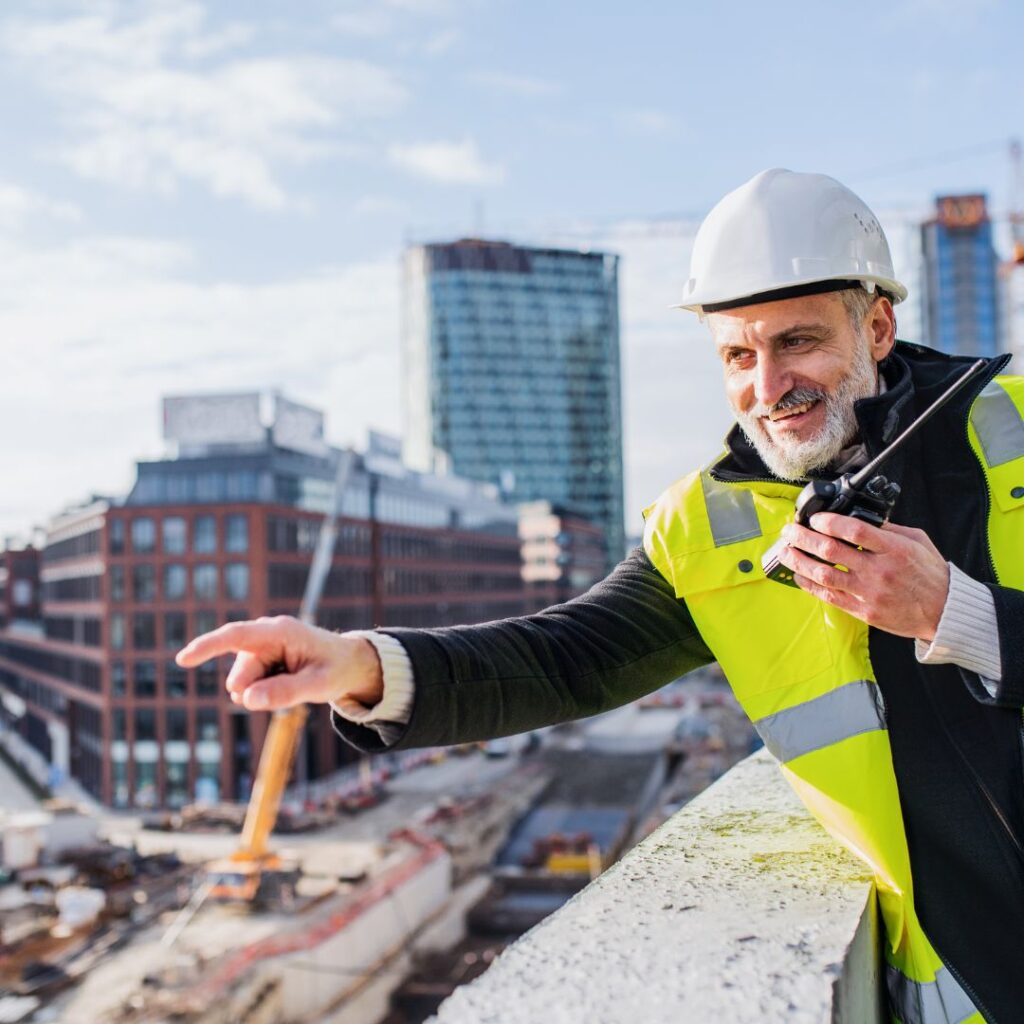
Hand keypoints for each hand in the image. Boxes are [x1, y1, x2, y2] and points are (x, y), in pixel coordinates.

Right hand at [175, 616, 383, 711]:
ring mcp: (261, 648)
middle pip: (241, 676)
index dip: (208, 646)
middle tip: (296, 686)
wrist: (349, 663)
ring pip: (244, 685)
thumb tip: (247, 700)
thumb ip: (285, 693)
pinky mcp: (260, 659)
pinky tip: (289, 682)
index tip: (183, 659)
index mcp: (280, 631)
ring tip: (296, 681)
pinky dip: (267, 691)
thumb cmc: (336, 669)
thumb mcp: (319, 685)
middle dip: (258, 692)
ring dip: (265, 691)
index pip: (236, 636)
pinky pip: (251, 686)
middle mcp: (266, 635)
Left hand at [776, 512, 949, 640]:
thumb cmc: (930, 574)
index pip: (853, 530)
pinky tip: (798, 575)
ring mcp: (869, 593)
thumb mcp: (916, 541)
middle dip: (803, 538)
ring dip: (798, 561)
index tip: (814, 518)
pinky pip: (828, 597)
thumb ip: (888, 529)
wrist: (944, 611)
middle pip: (831, 551)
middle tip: (789, 530)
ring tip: (784, 550)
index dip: (828, 522)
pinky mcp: (863, 611)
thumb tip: (859, 517)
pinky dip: (809, 585)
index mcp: (894, 549)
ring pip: (823, 575)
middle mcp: (879, 571)